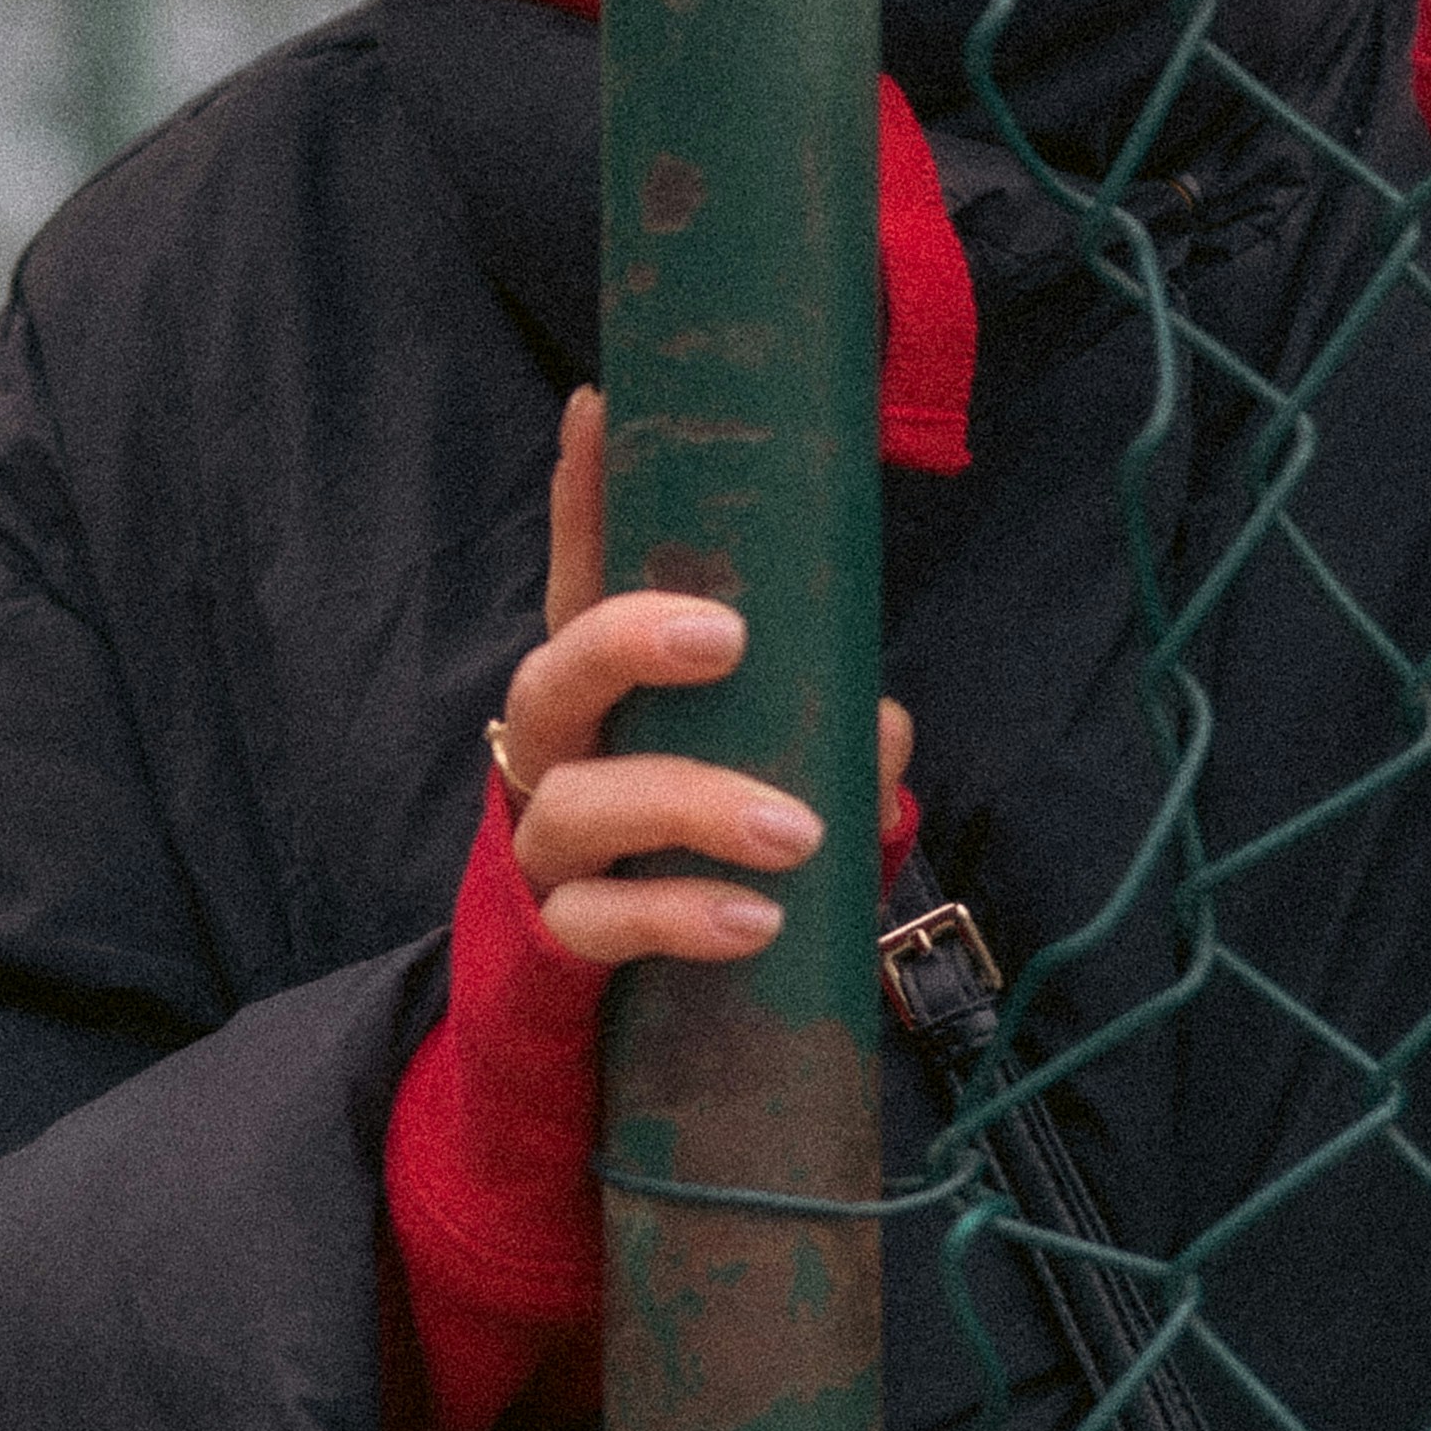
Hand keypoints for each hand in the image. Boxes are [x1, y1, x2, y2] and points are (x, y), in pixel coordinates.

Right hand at [492, 384, 914, 969]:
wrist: (625, 1022)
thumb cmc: (703, 861)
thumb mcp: (769, 783)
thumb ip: (824, 743)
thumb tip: (881, 724)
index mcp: (607, 695)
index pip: (586, 580)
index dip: (583, 498)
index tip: (599, 408)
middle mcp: (561, 753)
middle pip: (557, 670)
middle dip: (630, 638)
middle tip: (724, 637)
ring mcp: (550, 845)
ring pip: (582, 799)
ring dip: (691, 803)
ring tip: (791, 830)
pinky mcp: (560, 938)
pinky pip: (602, 919)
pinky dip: (679, 916)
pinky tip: (754, 921)